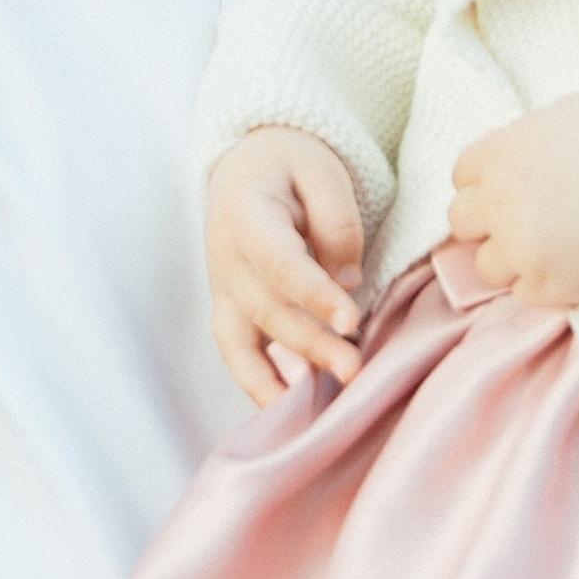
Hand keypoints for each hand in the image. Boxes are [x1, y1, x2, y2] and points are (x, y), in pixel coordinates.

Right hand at [206, 130, 366, 409]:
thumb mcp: (321, 170)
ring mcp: (223, 290)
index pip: (279, 262)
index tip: (351, 320)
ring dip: (281, 379)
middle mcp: (225, 259)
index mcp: (246, 214)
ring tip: (319, 408)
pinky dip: (258, 387)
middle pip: (267, 310)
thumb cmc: (291, 165)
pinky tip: (289, 414)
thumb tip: (346, 283)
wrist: (247, 165)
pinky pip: (237, 356)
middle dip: (311, 345)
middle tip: (355, 371)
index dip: (314, 294)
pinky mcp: (230, 311)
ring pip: (243, 343)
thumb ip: (337, 223)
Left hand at [446, 97, 578, 311]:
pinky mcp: (546, 286)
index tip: (510, 186)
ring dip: (510, 257)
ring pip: (486, 265)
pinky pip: (523, 293)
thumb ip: (520, 137)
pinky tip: (569, 263)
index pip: (461, 176)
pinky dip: (542, 282)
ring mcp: (519, 249)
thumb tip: (501, 153)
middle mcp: (498, 204)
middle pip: (461, 221)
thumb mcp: (561, 114)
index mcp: (498, 157)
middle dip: (486, 220)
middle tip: (521, 220)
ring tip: (547, 247)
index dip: (486, 181)